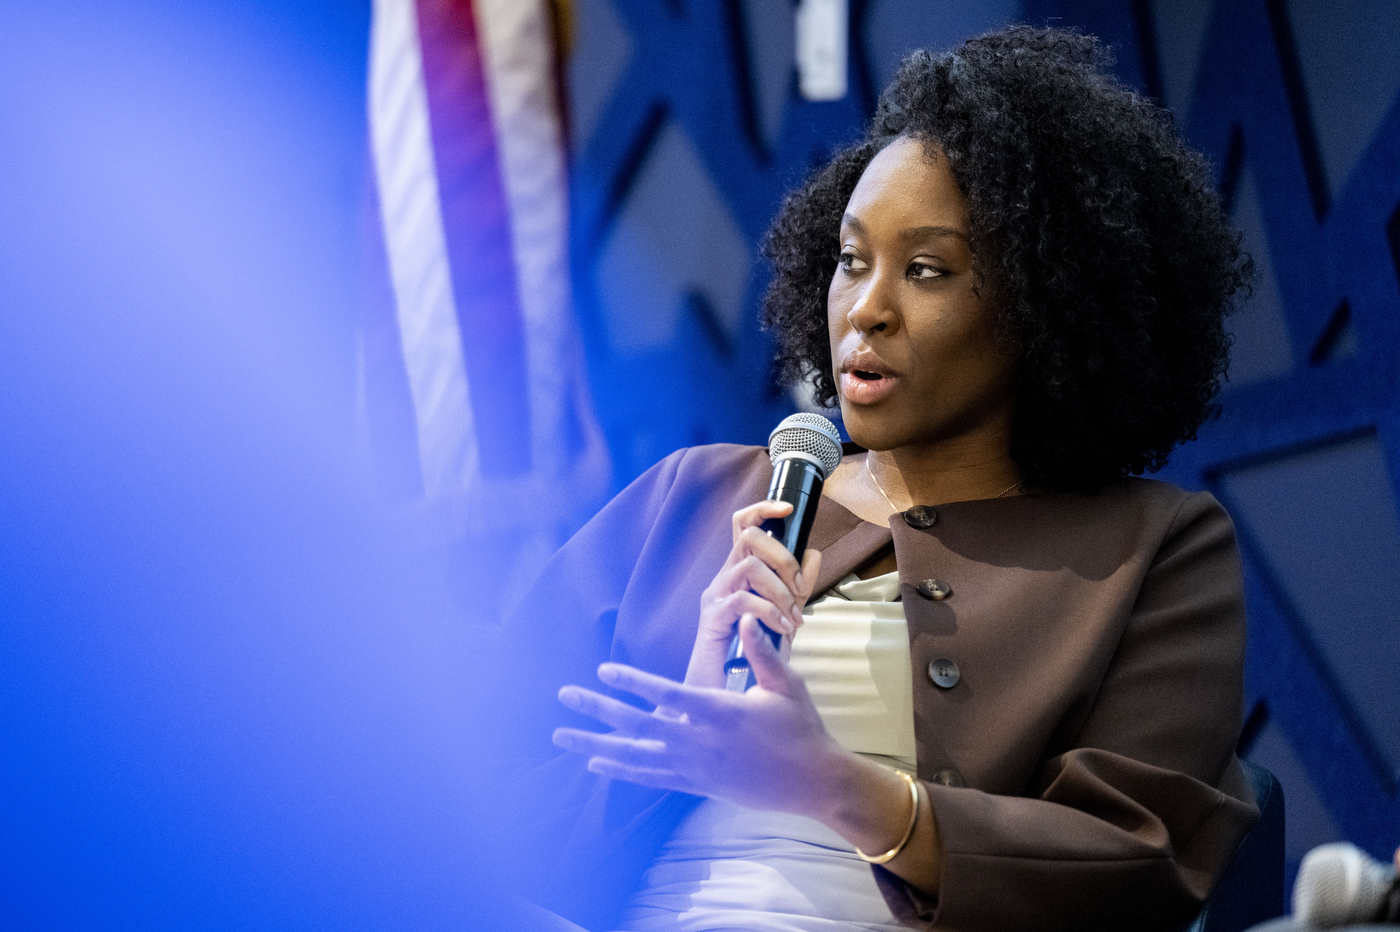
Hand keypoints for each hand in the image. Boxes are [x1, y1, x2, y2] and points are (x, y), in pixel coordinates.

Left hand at [553, 615, 847, 817]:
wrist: (812, 781)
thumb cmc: (800, 728)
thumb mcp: (786, 685)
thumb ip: (762, 653)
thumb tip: (745, 619)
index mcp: (718, 713)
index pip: (666, 694)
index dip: (632, 681)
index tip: (603, 670)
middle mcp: (699, 742)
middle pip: (638, 725)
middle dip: (597, 710)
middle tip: (565, 696)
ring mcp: (694, 766)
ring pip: (635, 756)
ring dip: (595, 743)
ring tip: (563, 735)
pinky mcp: (696, 783)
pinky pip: (650, 777)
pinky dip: (621, 769)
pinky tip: (596, 761)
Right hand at [686, 500, 821, 688]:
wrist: (724, 690)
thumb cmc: (752, 651)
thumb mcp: (784, 613)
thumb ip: (798, 585)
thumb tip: (814, 553)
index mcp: (739, 571)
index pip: (744, 525)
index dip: (763, 508)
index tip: (788, 509)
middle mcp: (724, 577)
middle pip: (749, 538)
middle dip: (784, 558)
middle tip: (800, 587)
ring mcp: (716, 596)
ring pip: (749, 567)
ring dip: (780, 591)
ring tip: (792, 617)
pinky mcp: (713, 617)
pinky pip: (744, 601)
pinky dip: (770, 612)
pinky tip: (782, 629)